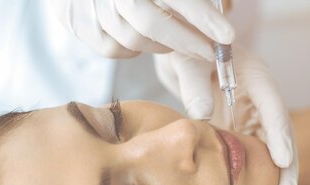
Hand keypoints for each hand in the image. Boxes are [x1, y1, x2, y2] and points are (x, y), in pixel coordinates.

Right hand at [48, 0, 233, 60]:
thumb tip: (223, 7)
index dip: (203, 17)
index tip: (227, 36)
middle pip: (153, 24)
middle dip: (187, 42)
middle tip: (211, 51)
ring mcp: (95, 9)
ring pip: (135, 40)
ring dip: (164, 45)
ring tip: (182, 40)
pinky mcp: (82, 26)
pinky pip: (116, 49)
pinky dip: (136, 48)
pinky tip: (148, 38)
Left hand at [155, 48, 298, 184]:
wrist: (183, 54)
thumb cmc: (188, 53)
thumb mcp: (188, 64)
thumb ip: (195, 87)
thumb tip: (203, 117)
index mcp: (256, 77)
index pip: (274, 107)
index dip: (280, 135)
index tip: (283, 160)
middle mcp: (259, 97)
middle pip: (279, 132)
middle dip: (286, 163)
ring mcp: (251, 113)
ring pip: (269, 146)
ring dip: (276, 173)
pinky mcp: (239, 126)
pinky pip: (252, 150)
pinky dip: (257, 171)